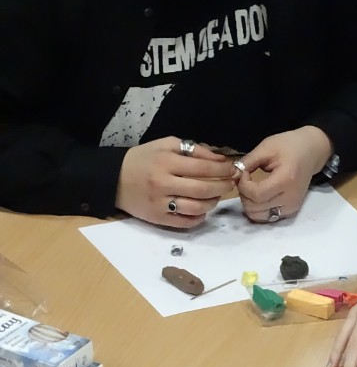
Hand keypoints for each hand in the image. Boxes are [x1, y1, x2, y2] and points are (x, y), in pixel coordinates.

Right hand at [115, 136, 235, 226]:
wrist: (113, 178)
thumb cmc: (144, 158)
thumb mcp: (166, 145)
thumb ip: (195, 150)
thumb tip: (221, 159)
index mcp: (166, 162)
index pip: (203, 168)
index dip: (223, 170)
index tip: (233, 170)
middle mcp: (163, 183)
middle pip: (203, 190)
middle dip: (223, 187)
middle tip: (230, 184)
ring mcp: (160, 203)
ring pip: (196, 208)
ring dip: (212, 203)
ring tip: (215, 197)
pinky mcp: (157, 218)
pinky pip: (185, 222)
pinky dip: (199, 217)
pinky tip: (202, 210)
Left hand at [236, 126, 332, 222]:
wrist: (311, 152)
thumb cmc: (289, 145)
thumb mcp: (266, 147)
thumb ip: (247, 162)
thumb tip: (233, 176)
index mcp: (285, 180)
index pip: (256, 195)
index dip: (243, 185)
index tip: (244, 172)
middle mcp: (290, 198)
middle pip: (255, 208)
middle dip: (244, 195)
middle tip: (246, 180)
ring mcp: (292, 207)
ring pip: (258, 216)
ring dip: (249, 204)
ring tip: (252, 188)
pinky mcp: (291, 211)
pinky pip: (267, 217)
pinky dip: (258, 209)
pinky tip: (259, 195)